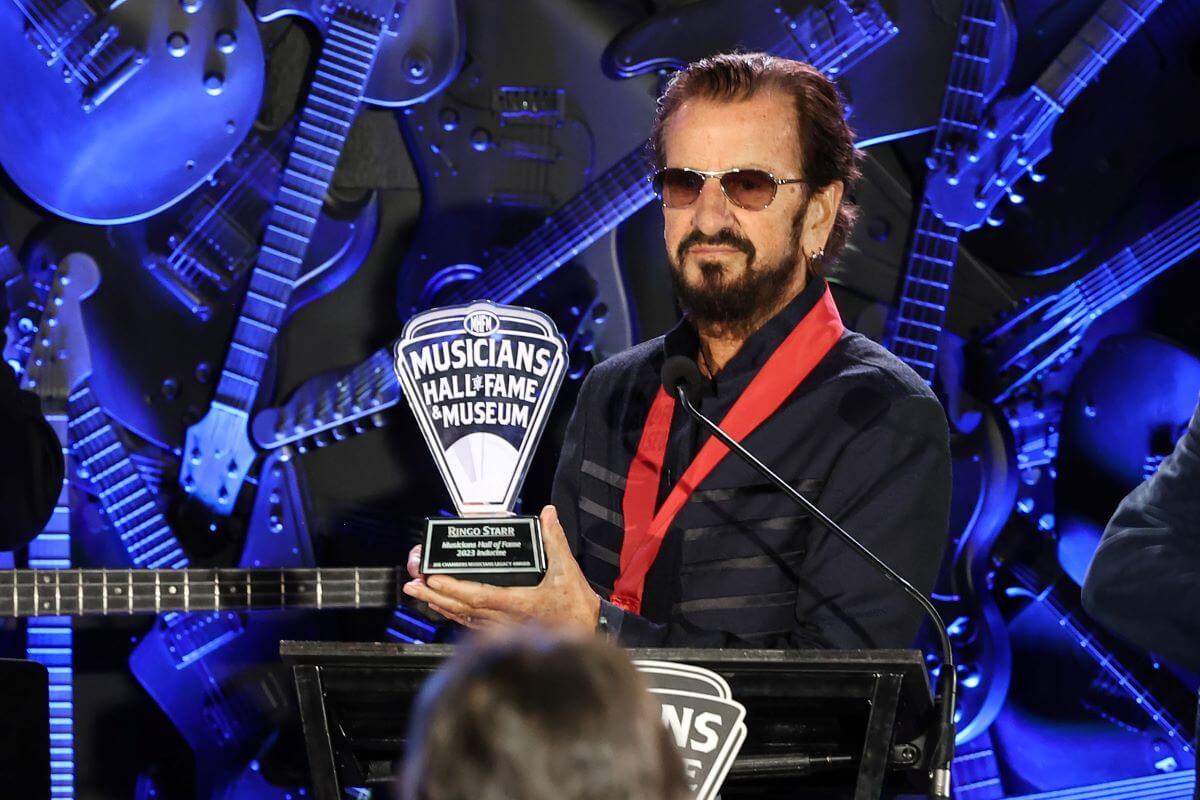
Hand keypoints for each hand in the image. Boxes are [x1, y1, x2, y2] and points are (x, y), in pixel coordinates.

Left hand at [402, 505, 600, 632]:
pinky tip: (443, 606)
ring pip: (462, 617)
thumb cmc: (575, 606)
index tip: (432, 578)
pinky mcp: (502, 631)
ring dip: (438, 605)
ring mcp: (501, 627)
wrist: (585, 633)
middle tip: (412, 584)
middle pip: (461, 608)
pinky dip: (453, 614)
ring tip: (418, 592)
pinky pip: (471, 623)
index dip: (452, 588)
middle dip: (433, 596)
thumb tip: (548, 513)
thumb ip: (554, 540)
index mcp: (517, 603)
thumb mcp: (566, 570)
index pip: (477, 595)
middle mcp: (504, 619)